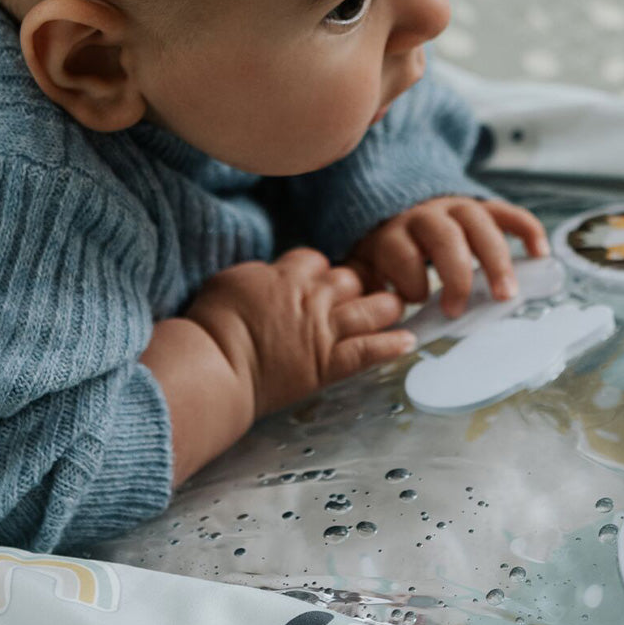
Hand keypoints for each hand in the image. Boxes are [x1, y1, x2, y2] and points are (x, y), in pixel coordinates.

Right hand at [185, 248, 412, 418]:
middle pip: (350, 279)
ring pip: (371, 309)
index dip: (316, 269)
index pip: (315, 260)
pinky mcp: (329, 364)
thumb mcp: (231, 279)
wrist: (216, 364)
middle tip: (357, 294)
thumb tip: (270, 275)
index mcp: (288, 275)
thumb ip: (260, 275)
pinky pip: (369, 351)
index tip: (314, 279)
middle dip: (356, 284)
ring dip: (387, 307)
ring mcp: (324, 332)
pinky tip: (409, 341)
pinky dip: (391, 346)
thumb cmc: (214, 321)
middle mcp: (313, 299)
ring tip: (396, 306)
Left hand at [348, 196, 549, 317]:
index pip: (400, 250)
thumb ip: (360, 287)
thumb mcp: (362, 266)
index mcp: (392, 232)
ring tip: (508, 294)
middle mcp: (426, 215)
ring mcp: (456, 208)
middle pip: (444, 236)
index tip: (416, 301)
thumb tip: (366, 314)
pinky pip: (508, 212)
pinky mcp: (481, 207)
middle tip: (461, 310)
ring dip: (496, 259)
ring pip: (479, 223)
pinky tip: (540, 254)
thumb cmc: (383, 250)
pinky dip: (526, 230)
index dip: (408, 277)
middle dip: (456, 274)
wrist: (395, 206)